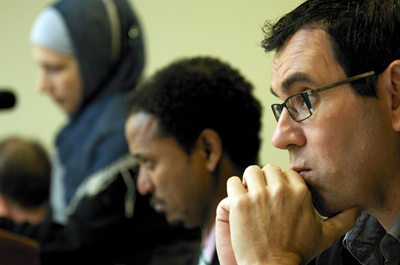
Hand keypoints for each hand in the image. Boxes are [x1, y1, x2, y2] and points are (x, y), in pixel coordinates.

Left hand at [216, 164, 359, 264]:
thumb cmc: (297, 252)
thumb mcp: (325, 235)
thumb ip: (343, 219)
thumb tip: (357, 208)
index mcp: (300, 192)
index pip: (286, 173)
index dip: (280, 184)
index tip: (278, 196)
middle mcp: (280, 190)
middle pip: (268, 169)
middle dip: (265, 181)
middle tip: (263, 196)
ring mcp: (258, 195)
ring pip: (250, 171)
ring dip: (249, 182)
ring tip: (250, 196)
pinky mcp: (240, 203)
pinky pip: (233, 182)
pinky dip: (234, 189)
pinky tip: (239, 202)